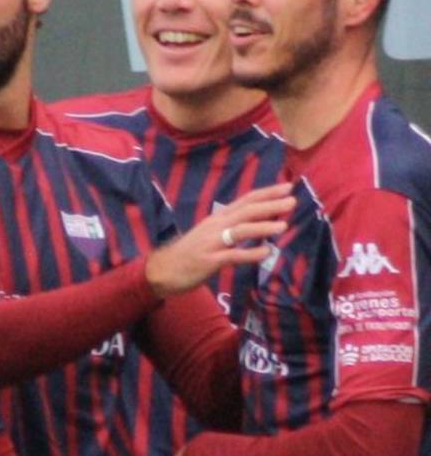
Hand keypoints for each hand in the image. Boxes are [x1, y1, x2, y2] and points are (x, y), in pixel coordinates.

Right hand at [145, 182, 294, 296]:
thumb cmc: (190, 252)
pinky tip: (266, 253)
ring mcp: (212, 243)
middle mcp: (215, 226)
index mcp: (217, 218)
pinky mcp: (209, 260)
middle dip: (269, 205)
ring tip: (283, 225)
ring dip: (262, 227)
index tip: (287, 186)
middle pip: (245, 211)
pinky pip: (233, 256)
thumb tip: (260, 225)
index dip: (266, 193)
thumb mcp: (211, 235)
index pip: (245, 200)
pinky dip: (251, 254)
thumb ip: (232, 229)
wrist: (163, 269)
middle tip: (292, 199)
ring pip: (240, 231)